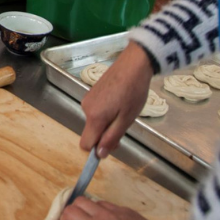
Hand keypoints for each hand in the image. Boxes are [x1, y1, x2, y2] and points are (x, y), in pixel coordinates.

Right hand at [80, 42, 153, 157]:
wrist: (134, 64)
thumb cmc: (133, 91)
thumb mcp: (127, 119)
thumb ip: (111, 138)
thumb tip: (99, 155)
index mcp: (94, 117)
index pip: (85, 144)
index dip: (97, 150)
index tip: (111, 146)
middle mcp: (86, 108)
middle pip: (91, 133)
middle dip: (105, 135)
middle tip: (124, 126)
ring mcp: (88, 99)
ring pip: (94, 122)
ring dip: (107, 123)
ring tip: (124, 110)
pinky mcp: (92, 93)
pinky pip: (95, 111)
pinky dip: (106, 112)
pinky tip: (119, 102)